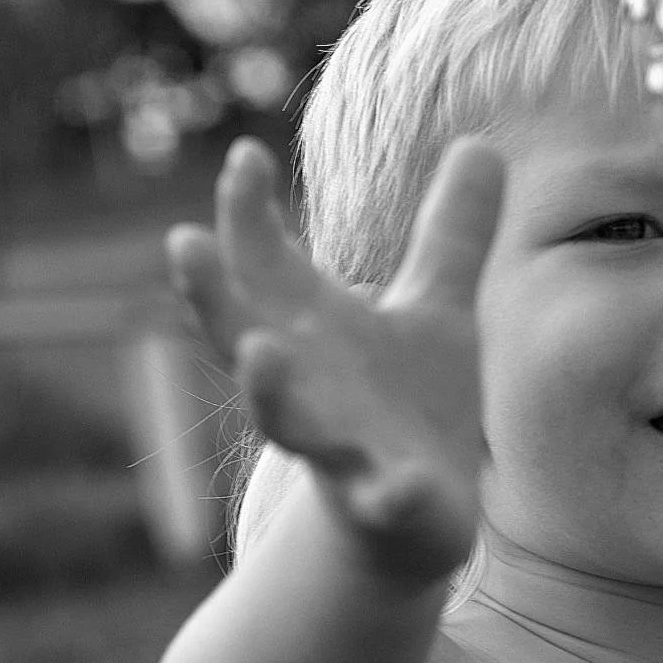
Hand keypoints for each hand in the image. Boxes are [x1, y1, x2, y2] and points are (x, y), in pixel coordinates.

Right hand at [166, 135, 504, 580]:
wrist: (419, 520)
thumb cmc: (410, 404)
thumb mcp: (436, 310)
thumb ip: (452, 233)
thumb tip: (480, 142)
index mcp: (309, 331)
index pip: (260, 263)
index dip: (246, 213)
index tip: (245, 156)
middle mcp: (307, 384)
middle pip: (239, 334)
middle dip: (210, 295)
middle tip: (182, 242)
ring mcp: (339, 446)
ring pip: (286, 423)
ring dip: (268, 390)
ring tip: (258, 354)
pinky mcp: (384, 502)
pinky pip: (380, 499)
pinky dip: (386, 494)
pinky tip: (398, 487)